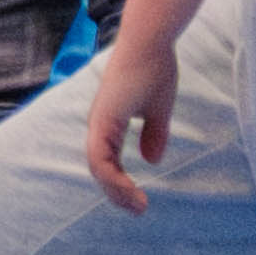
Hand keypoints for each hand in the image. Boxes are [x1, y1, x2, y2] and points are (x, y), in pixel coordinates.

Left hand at [77, 21, 184, 213]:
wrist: (150, 44)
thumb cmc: (154, 69)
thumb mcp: (158, 110)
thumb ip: (154, 134)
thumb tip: (151, 160)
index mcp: (109, 123)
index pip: (107, 161)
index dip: (120, 183)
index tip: (139, 200)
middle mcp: (99, 124)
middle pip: (99, 168)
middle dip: (117, 193)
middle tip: (137, 210)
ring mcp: (99, 121)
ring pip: (97, 167)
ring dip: (115, 190)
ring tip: (137, 206)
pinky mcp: (103, 119)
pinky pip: (100, 157)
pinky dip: (112, 176)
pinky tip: (129, 189)